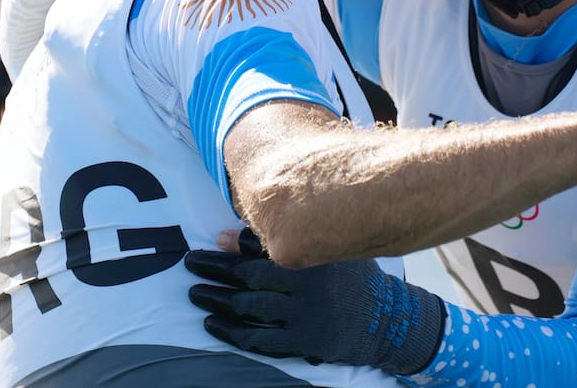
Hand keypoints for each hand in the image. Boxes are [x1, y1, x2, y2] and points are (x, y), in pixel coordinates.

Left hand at [185, 229, 443, 374]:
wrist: (387, 318)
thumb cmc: (348, 275)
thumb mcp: (325, 248)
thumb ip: (279, 242)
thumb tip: (225, 235)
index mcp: (313, 252)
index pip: (262, 248)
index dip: (229, 248)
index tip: (207, 243)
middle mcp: (310, 282)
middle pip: (249, 277)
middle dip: (214, 270)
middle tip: (190, 264)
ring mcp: (307, 315)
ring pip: (249, 308)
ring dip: (216, 300)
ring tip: (195, 293)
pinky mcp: (306, 341)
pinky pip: (258, 339)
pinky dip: (231, 331)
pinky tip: (213, 323)